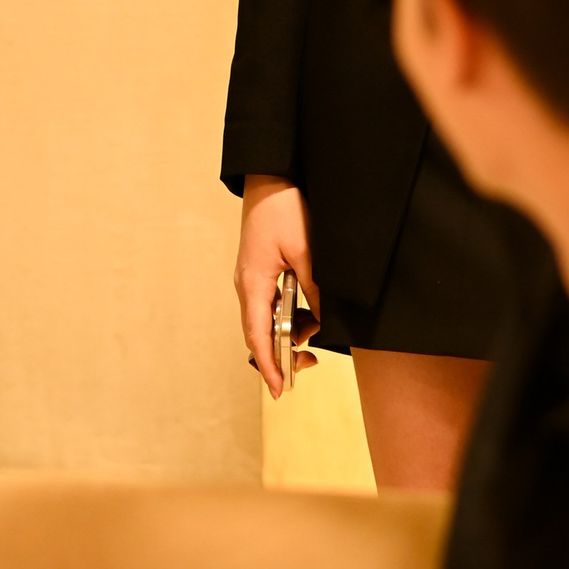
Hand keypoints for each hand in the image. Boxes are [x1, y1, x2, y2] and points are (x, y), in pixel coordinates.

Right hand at [236, 176, 319, 398]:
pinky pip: (271, 304)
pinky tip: (309, 310)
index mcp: (253, 283)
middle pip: (259, 334)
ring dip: (289, 331)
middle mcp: (247, 286)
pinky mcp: (260, 271)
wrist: (270, 177)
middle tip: (311, 362)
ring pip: (267, 320)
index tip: (280, 390)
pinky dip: (289, 314)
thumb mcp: (305, 250)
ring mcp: (252, 279)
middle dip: (282, 354)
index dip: (269, 366)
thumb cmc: (283, 208)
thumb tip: (321, 321)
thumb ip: (314, 288)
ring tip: (316, 330)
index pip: (258, 337)